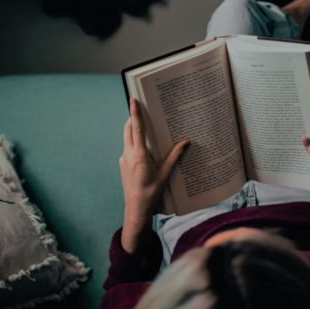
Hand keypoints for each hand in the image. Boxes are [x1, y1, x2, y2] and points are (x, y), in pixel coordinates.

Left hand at [120, 98, 188, 253]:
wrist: (136, 209)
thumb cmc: (151, 193)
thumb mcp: (166, 174)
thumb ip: (175, 156)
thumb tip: (186, 142)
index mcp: (139, 155)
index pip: (136, 128)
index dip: (135, 112)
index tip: (133, 99)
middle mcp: (128, 154)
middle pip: (128, 129)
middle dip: (134, 118)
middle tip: (142, 109)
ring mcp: (124, 159)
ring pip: (127, 138)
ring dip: (134, 130)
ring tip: (147, 128)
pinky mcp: (123, 164)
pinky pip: (128, 148)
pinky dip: (135, 143)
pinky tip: (146, 149)